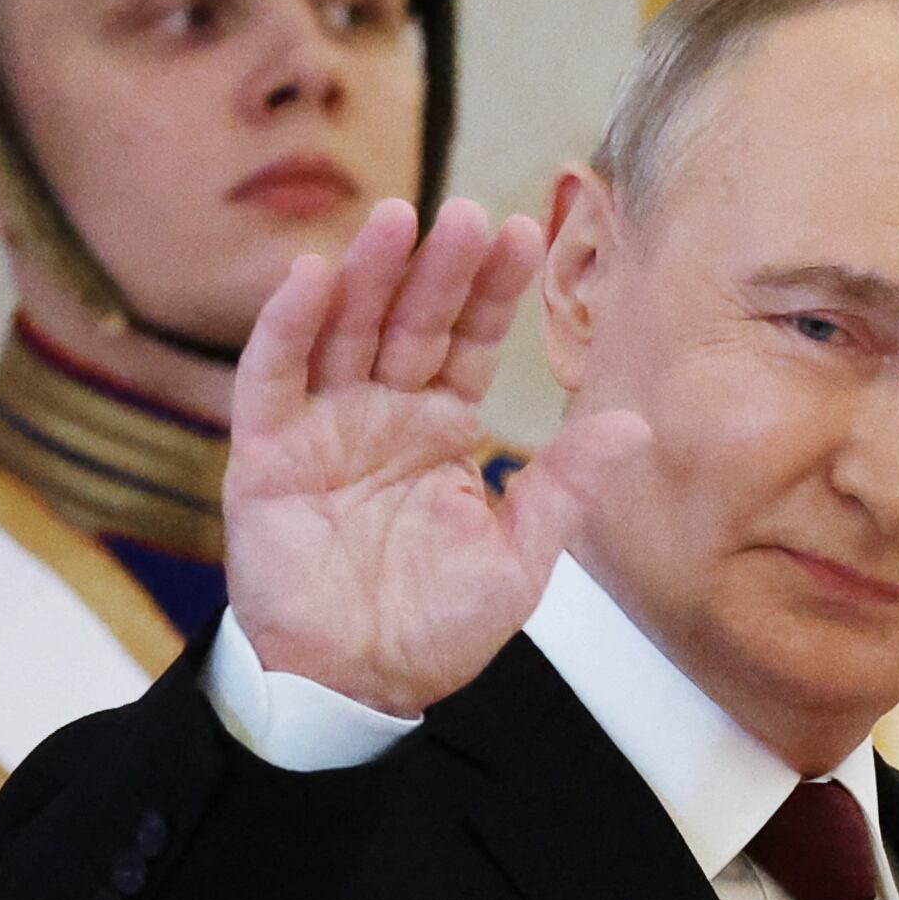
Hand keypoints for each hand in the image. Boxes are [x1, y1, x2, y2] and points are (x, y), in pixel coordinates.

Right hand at [223, 197, 648, 716]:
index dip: (491, 289)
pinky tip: (309, 277)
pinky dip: (285, 327)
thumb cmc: (435, 627)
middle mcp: (382, 412)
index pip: (469, 340)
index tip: (521, 231)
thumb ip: (566, 485)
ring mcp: (322, 427)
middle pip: (410, 321)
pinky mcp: (263, 457)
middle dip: (437, 267)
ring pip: (344, 331)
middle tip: (464, 211)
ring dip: (367, 274)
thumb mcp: (519, 557)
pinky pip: (271, 379)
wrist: (353, 688)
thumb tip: (634, 421)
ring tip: (396, 218)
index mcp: (443, 428)